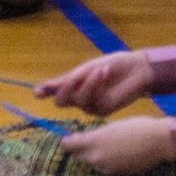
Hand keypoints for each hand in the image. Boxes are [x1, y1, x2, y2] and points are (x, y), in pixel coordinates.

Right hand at [38, 51, 154, 114]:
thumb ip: (66, 80)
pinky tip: (105, 74)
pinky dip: (96, 85)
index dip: (44, 92)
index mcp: (75, 85)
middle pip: (61, 102)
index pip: (55, 92)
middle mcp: (80, 98)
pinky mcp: (103, 111)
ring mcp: (91, 105)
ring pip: (78, 100)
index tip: (37, 93)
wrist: (137, 68)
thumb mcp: (87, 69)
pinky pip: (92, 101)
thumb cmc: (113, 65)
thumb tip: (40, 90)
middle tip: (73, 78)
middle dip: (65, 89)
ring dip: (88, 83)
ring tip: (100, 70)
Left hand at [59, 117, 173, 175]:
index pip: (68, 145)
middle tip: (87, 142)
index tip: (69, 138)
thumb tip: (82, 139)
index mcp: (93, 142)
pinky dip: (107, 163)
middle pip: (78, 156)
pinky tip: (118, 155)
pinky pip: (105, 169)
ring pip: (92, 163)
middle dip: (80, 150)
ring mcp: (107, 169)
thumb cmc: (136, 127)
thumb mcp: (111, 127)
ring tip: (108, 147)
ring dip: (95, 157)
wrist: (158, 141)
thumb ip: (94, 135)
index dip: (67, 142)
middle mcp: (96, 158)